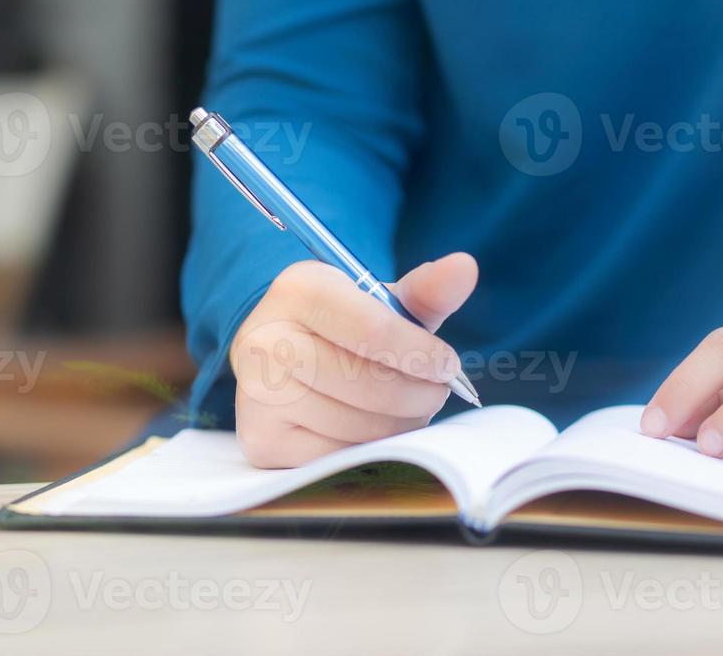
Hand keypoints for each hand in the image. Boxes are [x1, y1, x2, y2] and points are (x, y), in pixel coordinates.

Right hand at [230, 253, 477, 467]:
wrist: (277, 356)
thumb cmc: (340, 327)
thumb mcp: (377, 301)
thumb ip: (425, 290)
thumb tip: (465, 267)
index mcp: (299, 290)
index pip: (375, 331)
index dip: (422, 354)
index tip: (446, 366)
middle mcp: (267, 339)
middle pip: (370, 384)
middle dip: (420, 395)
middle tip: (434, 393)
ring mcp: (257, 394)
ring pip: (359, 426)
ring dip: (401, 425)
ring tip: (407, 409)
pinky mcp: (261, 440)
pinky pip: (339, 456)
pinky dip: (369, 448)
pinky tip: (372, 427)